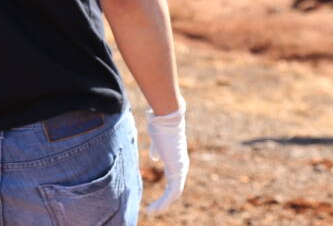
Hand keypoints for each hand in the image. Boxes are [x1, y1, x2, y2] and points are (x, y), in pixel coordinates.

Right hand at [145, 97, 188, 216]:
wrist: (167, 118)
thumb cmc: (160, 125)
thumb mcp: (157, 141)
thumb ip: (157, 150)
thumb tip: (155, 158)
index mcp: (177, 160)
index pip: (174, 181)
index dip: (166, 193)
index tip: (155, 201)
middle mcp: (182, 166)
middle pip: (175, 190)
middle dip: (164, 202)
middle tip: (151, 212)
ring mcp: (181, 168)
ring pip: (174, 193)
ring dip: (163, 205)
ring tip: (151, 213)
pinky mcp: (178, 170)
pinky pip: (172, 192)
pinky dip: (163, 202)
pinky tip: (153, 210)